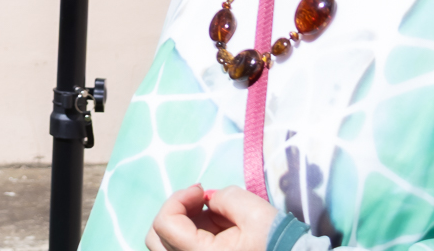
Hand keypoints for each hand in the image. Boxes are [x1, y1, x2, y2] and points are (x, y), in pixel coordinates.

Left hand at [146, 184, 276, 250]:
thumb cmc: (277, 242)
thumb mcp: (253, 211)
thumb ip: (223, 197)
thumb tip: (206, 200)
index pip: (164, 224)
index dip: (177, 198)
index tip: (201, 189)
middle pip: (156, 238)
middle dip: (175, 211)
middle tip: (199, 200)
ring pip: (167, 245)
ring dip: (182, 222)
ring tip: (209, 212)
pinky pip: (183, 248)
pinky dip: (191, 232)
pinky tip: (213, 225)